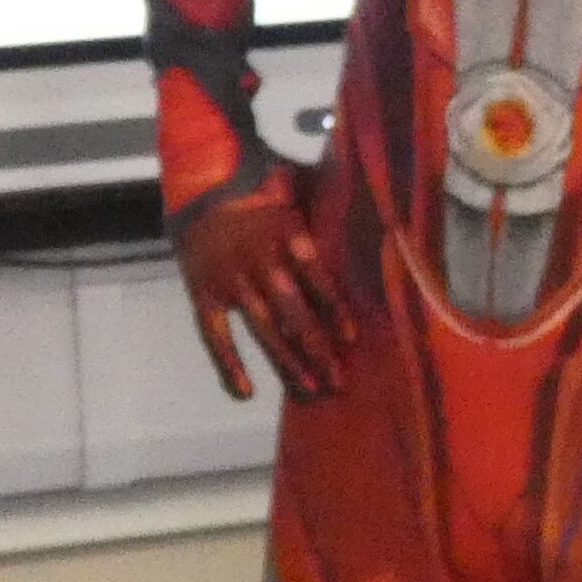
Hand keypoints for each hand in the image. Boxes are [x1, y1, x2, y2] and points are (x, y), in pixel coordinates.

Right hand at [171, 159, 354, 402]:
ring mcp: (229, 280)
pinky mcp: (203, 296)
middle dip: (316, 348)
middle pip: (291, 311)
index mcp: (286, 233)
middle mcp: (257, 260)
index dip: (332, 307)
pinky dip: (227, 365)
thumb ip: (333, 196)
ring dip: (286, 362)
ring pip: (261, 329)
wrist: (199, 193)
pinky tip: (245, 394)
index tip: (351, 337)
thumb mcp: (300, 187)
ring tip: (311, 391)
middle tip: (339, 381)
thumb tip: (382, 194)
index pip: (313, 275)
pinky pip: (215, 336)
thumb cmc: (267, 198)